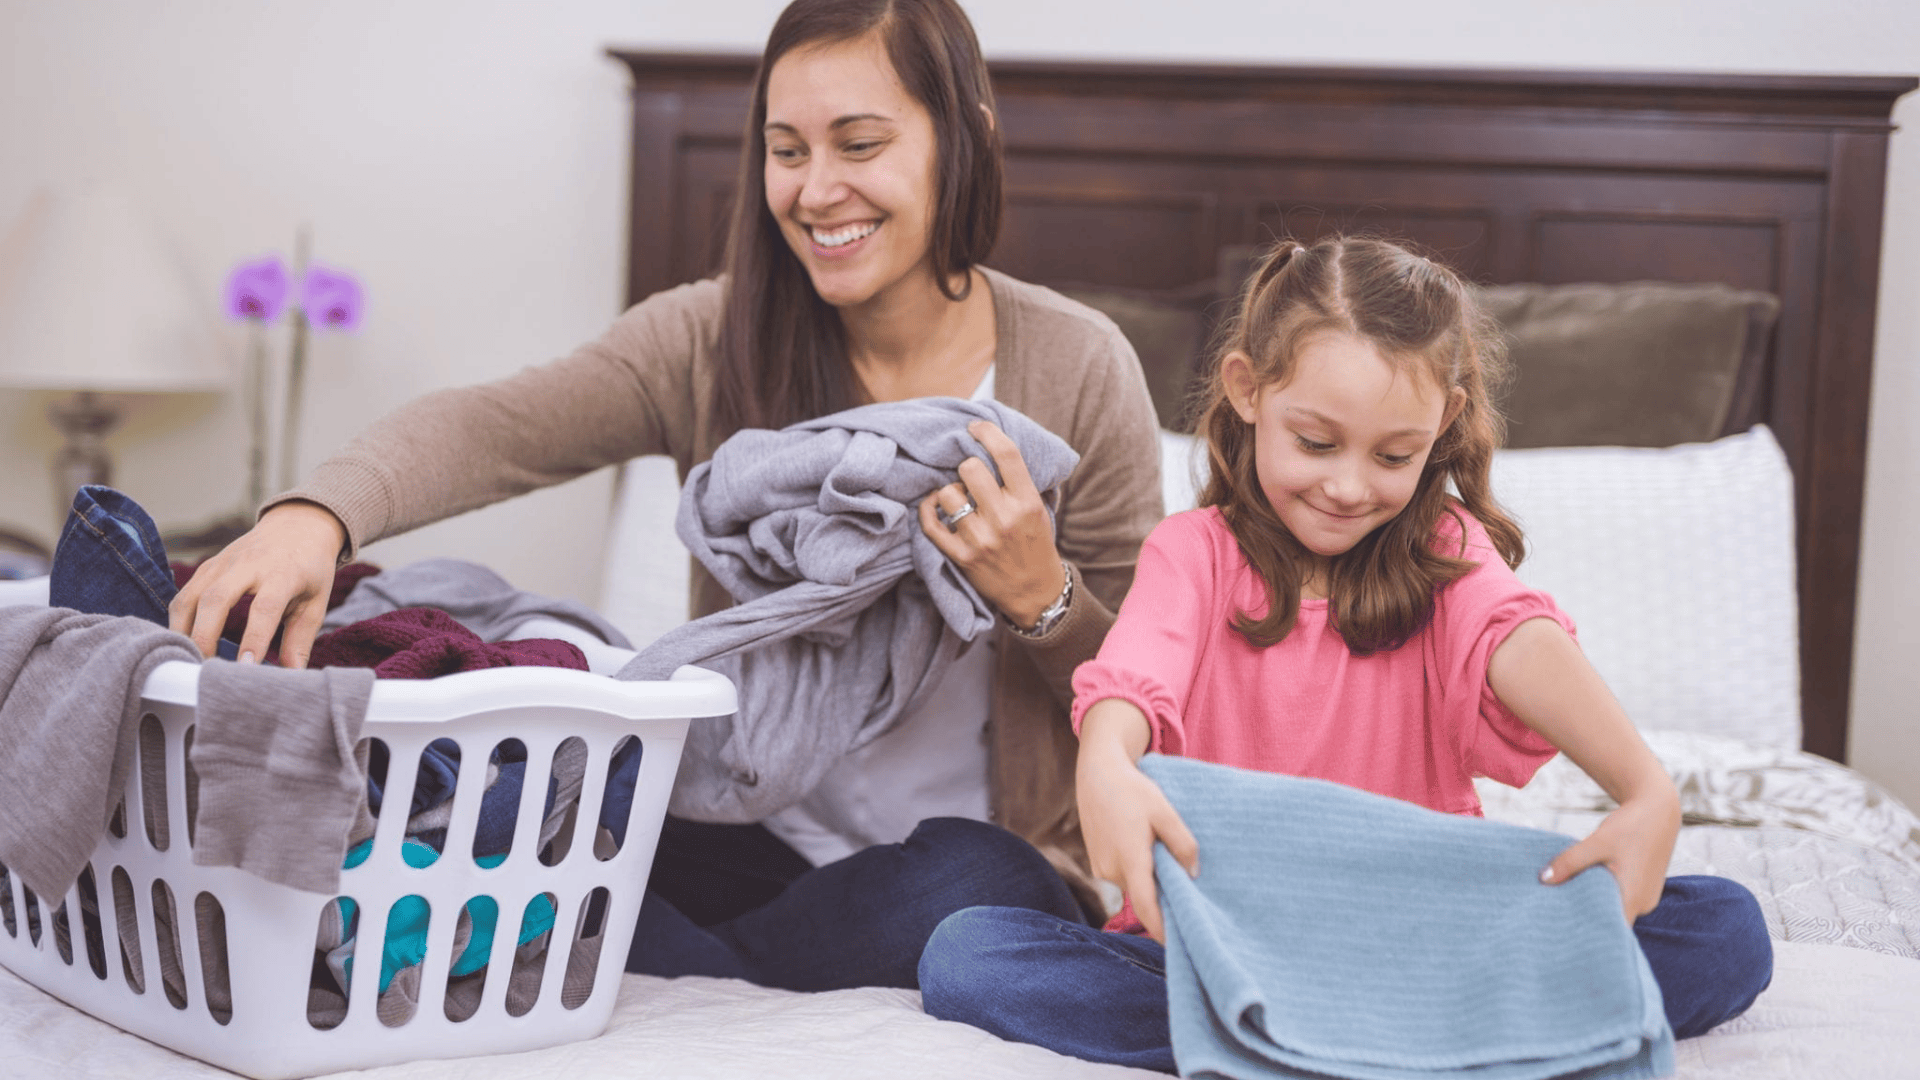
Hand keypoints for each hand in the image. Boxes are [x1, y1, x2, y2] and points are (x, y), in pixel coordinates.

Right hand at [168, 501, 346, 667]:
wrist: (296, 527)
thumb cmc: (309, 570)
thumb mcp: (315, 602)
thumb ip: (301, 640)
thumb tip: (291, 676)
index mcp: (282, 573)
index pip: (264, 608)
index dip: (253, 640)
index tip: (245, 668)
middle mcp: (248, 565)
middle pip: (216, 600)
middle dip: (205, 637)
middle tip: (205, 670)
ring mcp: (222, 563)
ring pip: (191, 597)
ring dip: (184, 632)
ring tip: (188, 661)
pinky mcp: (207, 567)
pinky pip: (184, 595)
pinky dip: (179, 621)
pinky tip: (183, 643)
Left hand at [918, 420, 1065, 627]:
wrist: (1035, 592)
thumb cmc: (1035, 545)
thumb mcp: (1039, 509)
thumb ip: (1018, 482)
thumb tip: (990, 444)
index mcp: (1027, 502)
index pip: (1006, 454)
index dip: (987, 432)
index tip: (976, 428)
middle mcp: (1004, 519)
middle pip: (969, 468)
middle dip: (966, 468)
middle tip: (970, 478)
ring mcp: (981, 539)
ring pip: (948, 494)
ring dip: (950, 492)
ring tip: (959, 499)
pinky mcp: (961, 557)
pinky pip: (931, 525)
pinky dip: (928, 510)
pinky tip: (934, 506)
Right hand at [1077, 700, 1198, 942]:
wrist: (1097, 774)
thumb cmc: (1133, 790)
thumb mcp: (1165, 812)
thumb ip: (1182, 844)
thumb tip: (1192, 874)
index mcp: (1130, 858)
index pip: (1146, 906)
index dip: (1161, 929)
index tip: (1178, 945)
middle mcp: (1112, 870)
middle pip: (1143, 897)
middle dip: (1164, 899)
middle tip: (1189, 897)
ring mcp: (1102, 868)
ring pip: (1134, 886)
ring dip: (1150, 882)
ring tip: (1168, 863)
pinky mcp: (1098, 862)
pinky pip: (1124, 877)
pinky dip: (1139, 873)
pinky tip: (1148, 852)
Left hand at [1539, 788, 1679, 921]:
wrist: (1658, 810)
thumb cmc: (1630, 827)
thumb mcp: (1596, 843)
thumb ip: (1570, 863)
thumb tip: (1543, 880)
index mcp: (1633, 899)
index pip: (1609, 931)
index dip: (1586, 933)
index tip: (1560, 931)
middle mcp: (1642, 905)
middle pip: (1610, 922)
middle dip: (1585, 919)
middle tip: (1554, 916)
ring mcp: (1645, 898)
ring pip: (1614, 910)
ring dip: (1593, 905)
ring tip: (1565, 901)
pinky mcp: (1643, 889)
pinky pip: (1620, 899)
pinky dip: (1604, 896)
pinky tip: (1584, 887)